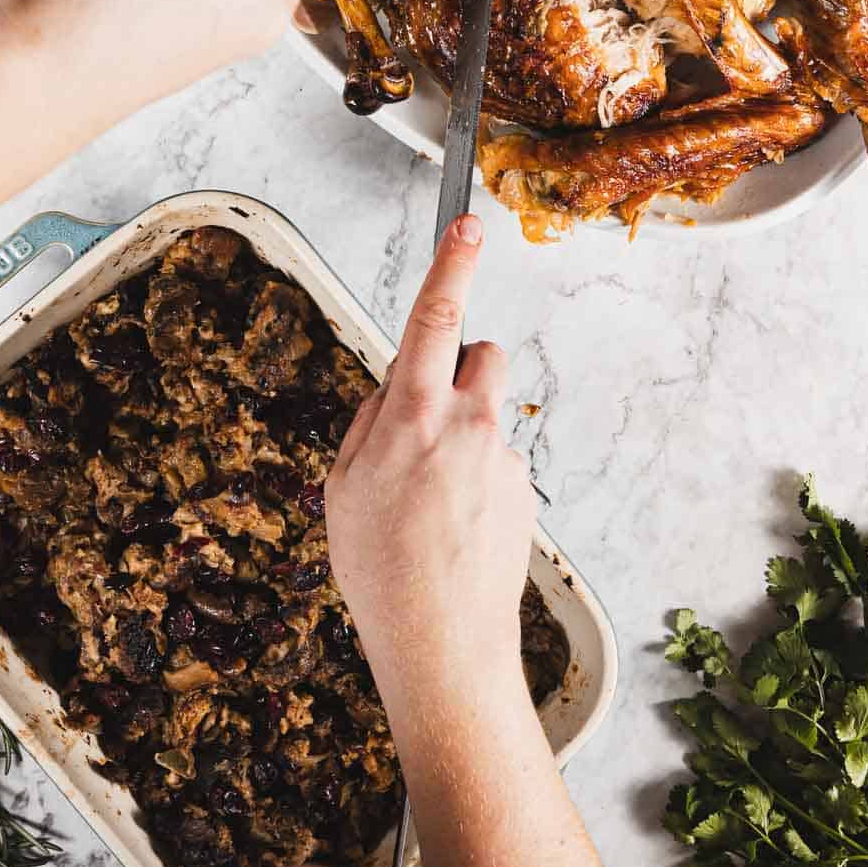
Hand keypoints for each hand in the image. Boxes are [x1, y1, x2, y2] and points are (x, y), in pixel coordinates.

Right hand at [325, 215, 533, 714]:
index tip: (467, 225)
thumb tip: (395, 390)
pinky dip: (477, 480)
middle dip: (459, 369)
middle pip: (481, 355)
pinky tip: (453, 528)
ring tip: (432, 497)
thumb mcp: (342, 485)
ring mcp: (503, 458)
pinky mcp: (525, 490)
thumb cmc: (380, 567)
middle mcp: (469, 424)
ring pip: (489, 412)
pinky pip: (497, 460)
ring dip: (467, 430)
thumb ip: (370, 421)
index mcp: (414, 414)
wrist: (442, 642)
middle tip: (426, 421)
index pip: (435, 318)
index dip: (450, 265)